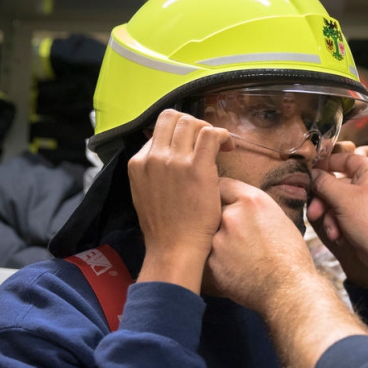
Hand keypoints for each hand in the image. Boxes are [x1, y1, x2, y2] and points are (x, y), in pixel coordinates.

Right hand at [129, 109, 231, 291]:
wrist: (174, 249)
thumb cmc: (165, 229)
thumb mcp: (145, 194)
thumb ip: (153, 173)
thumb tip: (166, 158)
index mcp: (138, 162)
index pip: (158, 130)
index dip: (178, 133)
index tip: (191, 146)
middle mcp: (154, 157)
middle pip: (173, 118)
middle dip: (192, 124)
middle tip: (206, 141)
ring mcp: (174, 161)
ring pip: (192, 122)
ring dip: (208, 129)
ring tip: (220, 146)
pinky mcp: (197, 167)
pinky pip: (211, 134)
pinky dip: (222, 135)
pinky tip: (228, 147)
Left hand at [207, 178, 319, 313]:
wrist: (290, 291)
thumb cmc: (292, 257)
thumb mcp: (280, 219)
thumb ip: (254, 208)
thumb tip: (238, 205)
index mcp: (252, 201)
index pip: (222, 184)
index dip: (221, 194)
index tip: (221, 201)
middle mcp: (231, 215)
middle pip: (213, 210)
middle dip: (220, 220)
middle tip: (236, 235)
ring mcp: (218, 240)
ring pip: (209, 235)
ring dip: (219, 242)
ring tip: (240, 256)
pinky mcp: (211, 263)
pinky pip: (209, 256)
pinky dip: (218, 262)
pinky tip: (237, 270)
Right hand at [307, 152, 367, 285]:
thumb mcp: (341, 199)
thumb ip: (323, 182)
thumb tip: (312, 173)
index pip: (345, 158)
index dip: (325, 165)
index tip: (311, 172)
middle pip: (340, 181)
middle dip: (325, 200)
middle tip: (315, 210)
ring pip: (341, 197)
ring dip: (331, 214)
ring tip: (331, 229)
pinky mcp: (367, 210)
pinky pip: (347, 208)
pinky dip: (339, 220)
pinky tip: (337, 234)